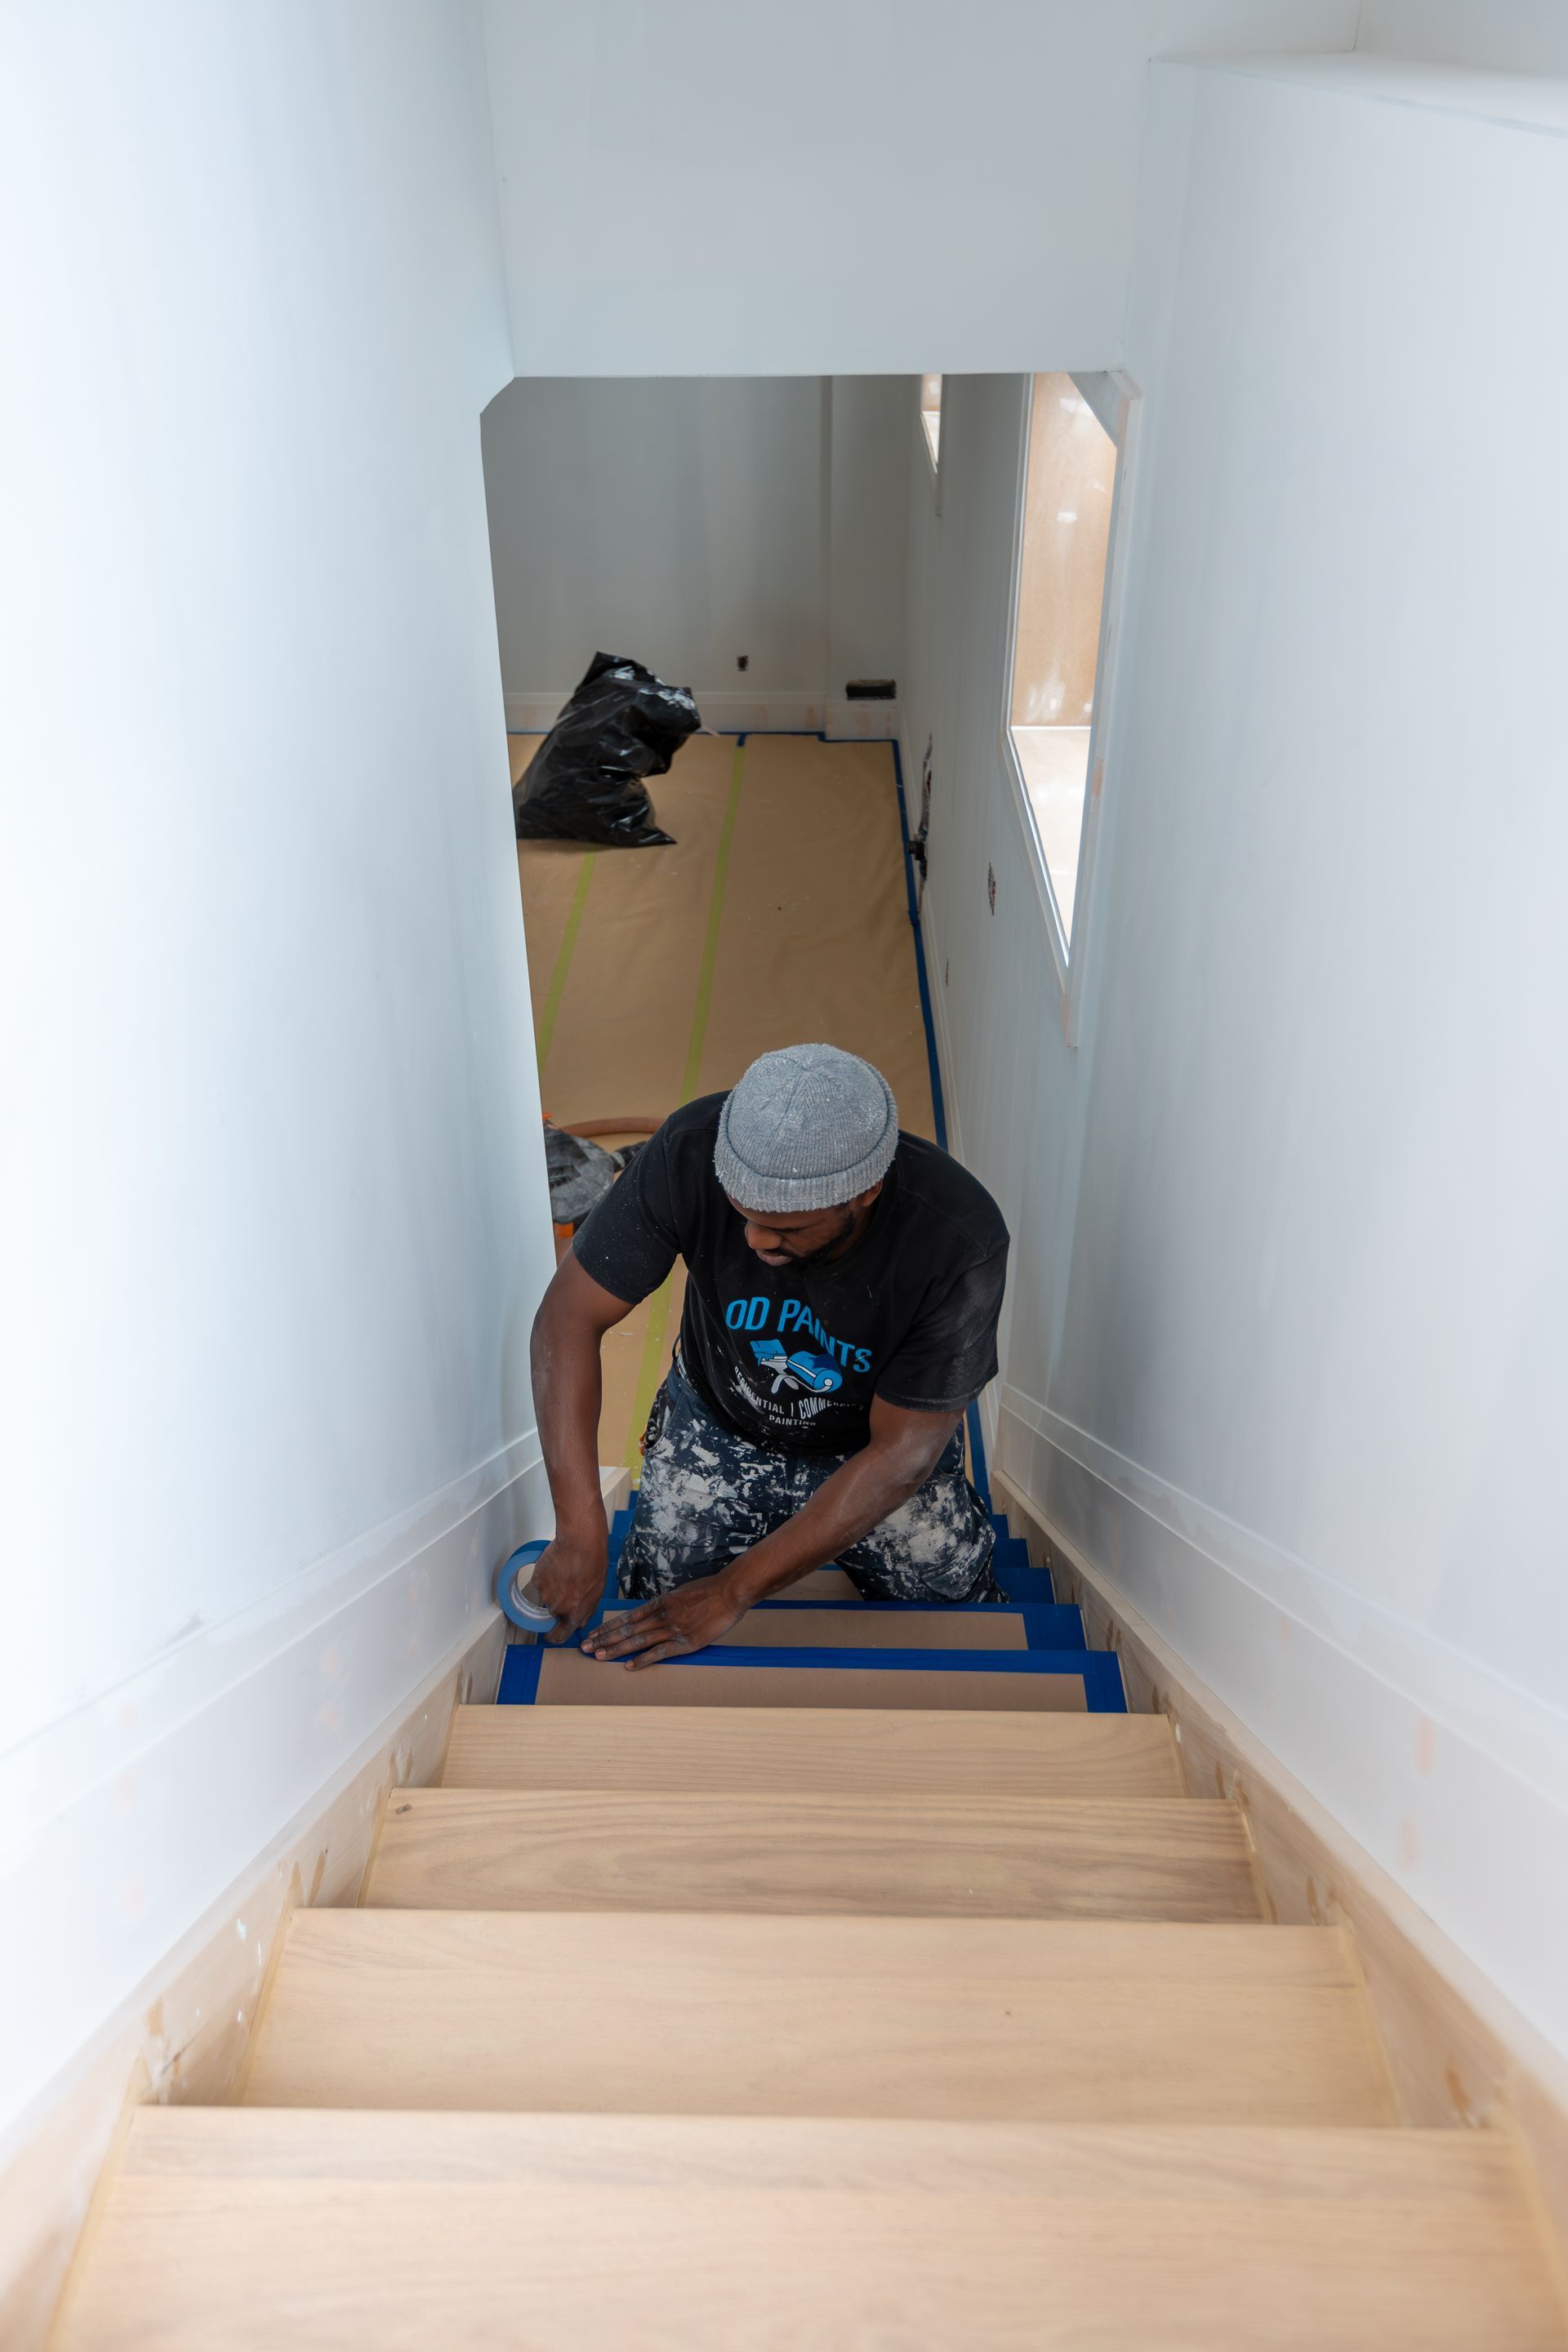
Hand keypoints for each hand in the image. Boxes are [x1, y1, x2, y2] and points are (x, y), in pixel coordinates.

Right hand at [530, 1529, 607, 1644]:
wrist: (580, 1542)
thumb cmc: (593, 1564)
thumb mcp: (597, 1592)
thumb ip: (586, 1611)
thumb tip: (578, 1623)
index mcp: (572, 1614)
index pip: (557, 1636)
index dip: (554, 1636)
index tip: (552, 1634)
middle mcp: (556, 1607)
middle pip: (553, 1612)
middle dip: (559, 1603)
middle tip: (569, 1586)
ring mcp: (544, 1593)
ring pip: (546, 1596)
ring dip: (553, 1588)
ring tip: (565, 1573)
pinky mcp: (537, 1579)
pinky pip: (540, 1582)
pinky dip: (546, 1576)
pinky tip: (557, 1566)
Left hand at [582, 1573, 744, 1668]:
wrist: (729, 1592)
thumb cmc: (707, 1591)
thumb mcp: (680, 1594)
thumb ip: (665, 1605)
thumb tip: (652, 1613)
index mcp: (659, 1603)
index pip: (626, 1617)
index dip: (607, 1627)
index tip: (592, 1634)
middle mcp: (661, 1615)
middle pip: (626, 1629)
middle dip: (603, 1639)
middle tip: (585, 1648)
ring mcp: (672, 1629)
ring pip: (637, 1640)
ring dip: (616, 1649)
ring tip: (598, 1657)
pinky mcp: (685, 1642)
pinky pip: (660, 1652)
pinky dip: (643, 1660)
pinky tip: (629, 1667)